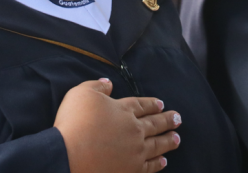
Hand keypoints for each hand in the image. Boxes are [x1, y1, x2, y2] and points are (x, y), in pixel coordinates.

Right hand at [54, 78, 180, 172]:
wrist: (69, 155)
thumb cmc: (74, 122)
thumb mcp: (82, 93)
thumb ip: (97, 86)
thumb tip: (108, 83)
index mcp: (123, 110)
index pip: (142, 105)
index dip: (152, 104)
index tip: (161, 104)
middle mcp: (133, 129)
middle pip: (154, 124)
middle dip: (167, 120)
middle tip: (178, 118)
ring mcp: (134, 151)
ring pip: (157, 144)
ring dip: (168, 141)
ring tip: (177, 139)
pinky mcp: (130, 170)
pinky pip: (149, 166)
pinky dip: (157, 163)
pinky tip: (163, 161)